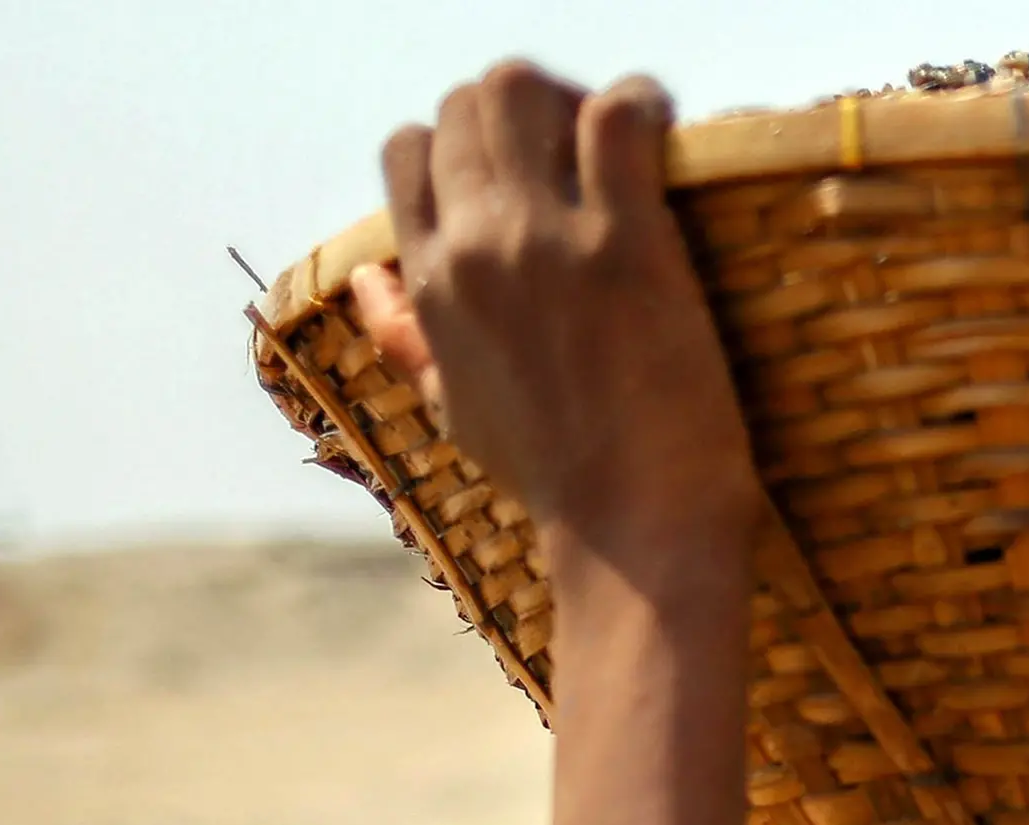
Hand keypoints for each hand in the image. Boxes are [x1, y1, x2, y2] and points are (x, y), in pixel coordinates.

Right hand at [357, 64, 764, 561]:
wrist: (637, 532)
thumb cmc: (558, 477)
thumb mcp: (457, 409)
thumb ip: (405, 337)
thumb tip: (363, 280)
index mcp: (428, 282)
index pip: (409, 150)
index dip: (467, 142)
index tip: (525, 171)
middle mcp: (472, 249)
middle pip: (468, 104)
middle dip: (528, 109)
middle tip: (586, 150)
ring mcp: (544, 241)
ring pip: (523, 89)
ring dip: (577, 96)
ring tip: (626, 137)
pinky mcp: (625, 243)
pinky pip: (616, 117)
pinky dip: (642, 106)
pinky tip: (666, 134)